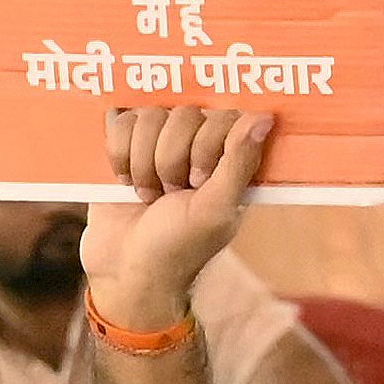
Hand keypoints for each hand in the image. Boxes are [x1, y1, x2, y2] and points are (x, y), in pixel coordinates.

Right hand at [81, 107, 272, 333]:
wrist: (125, 270)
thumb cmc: (178, 247)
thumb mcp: (215, 210)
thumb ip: (239, 162)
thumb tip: (264, 117)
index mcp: (229, 156)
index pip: (223, 116)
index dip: (205, 146)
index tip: (198, 182)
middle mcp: (197, 142)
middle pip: (183, 113)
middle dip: (169, 160)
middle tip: (170, 193)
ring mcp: (159, 140)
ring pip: (149, 116)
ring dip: (142, 162)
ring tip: (148, 193)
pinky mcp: (125, 144)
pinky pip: (119, 121)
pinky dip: (118, 155)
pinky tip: (124, 182)